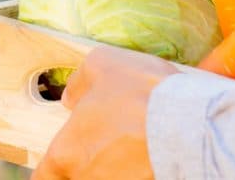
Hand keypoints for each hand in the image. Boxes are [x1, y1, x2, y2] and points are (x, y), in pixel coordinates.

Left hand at [33, 46, 179, 179]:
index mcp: (67, 152)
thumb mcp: (102, 65)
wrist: (190, 123)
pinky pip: (133, 178)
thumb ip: (79, 83)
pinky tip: (150, 158)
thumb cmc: (141, 93)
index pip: (44, 176)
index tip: (58, 164)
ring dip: (112, 169)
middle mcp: (87, 177)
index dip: (49, 171)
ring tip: (131, 151)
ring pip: (106, 179)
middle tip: (102, 148)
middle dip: (84, 166)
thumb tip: (70, 97)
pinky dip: (137, 171)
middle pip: (75, 178)